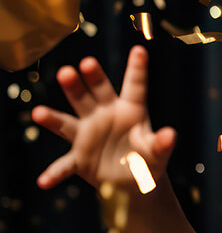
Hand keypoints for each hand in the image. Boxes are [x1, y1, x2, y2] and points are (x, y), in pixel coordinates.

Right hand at [32, 46, 175, 191]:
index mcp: (130, 110)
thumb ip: (162, 143)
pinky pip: (64, 166)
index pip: (134, 86)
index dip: (137, 69)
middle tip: (79, 68)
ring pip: (69, 122)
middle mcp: (104, 116)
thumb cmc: (147, 160)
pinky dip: (55, 173)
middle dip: (85, 81)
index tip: (140, 50)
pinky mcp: (79, 159)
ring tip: (40, 113)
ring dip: (53, 118)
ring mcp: (88, 136)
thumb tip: (170, 135)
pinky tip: (44, 181)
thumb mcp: (158, 152)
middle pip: (93, 95)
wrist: (135, 182)